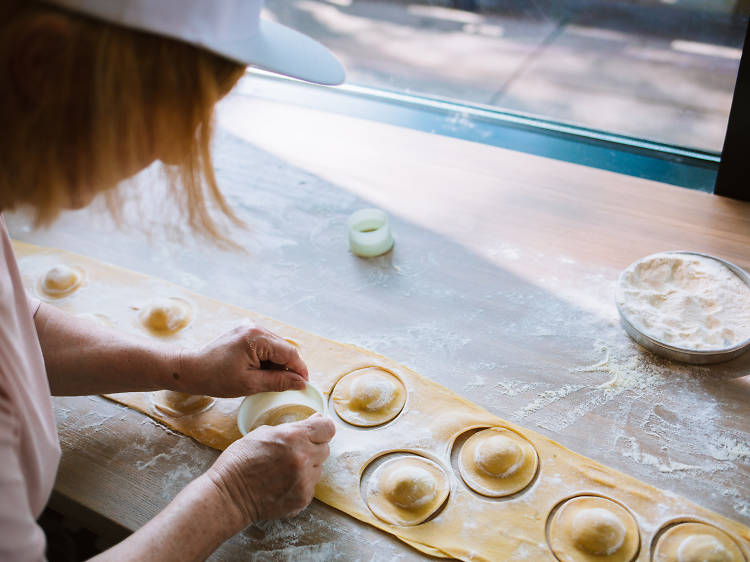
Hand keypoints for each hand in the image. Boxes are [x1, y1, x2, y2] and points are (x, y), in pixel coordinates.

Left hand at [175, 321, 307, 396]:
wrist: (191, 369)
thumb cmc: (216, 378)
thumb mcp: (250, 384)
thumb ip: (278, 381)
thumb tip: (301, 383)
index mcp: (257, 338)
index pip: (289, 353)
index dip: (299, 370)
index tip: (304, 385)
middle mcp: (256, 328)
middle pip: (284, 348)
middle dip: (288, 367)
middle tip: (287, 386)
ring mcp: (250, 328)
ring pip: (276, 347)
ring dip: (278, 364)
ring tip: (269, 380)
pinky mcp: (246, 332)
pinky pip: (266, 345)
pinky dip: (268, 359)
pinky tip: (260, 372)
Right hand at [205, 413, 335, 527]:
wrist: (229, 495)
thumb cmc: (241, 460)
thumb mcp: (264, 432)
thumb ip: (292, 428)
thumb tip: (316, 420)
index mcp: (294, 437)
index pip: (327, 428)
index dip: (322, 427)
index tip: (318, 430)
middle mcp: (303, 458)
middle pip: (325, 448)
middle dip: (313, 447)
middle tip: (294, 451)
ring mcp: (305, 480)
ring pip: (319, 468)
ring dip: (308, 466)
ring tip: (285, 469)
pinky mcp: (303, 497)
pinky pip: (311, 485)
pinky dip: (301, 483)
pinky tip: (283, 483)